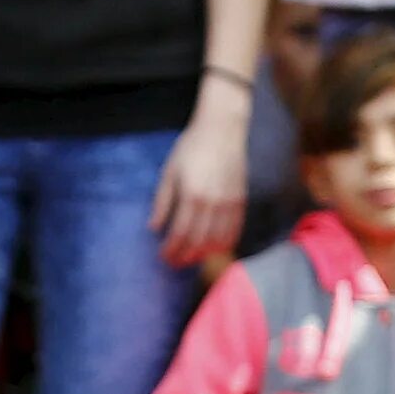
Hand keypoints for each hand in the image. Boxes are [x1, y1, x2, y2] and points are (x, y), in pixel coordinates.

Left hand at [152, 92, 248, 267]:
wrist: (222, 130)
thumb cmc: (191, 147)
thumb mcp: (169, 172)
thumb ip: (162, 202)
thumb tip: (153, 228)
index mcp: (192, 196)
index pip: (180, 234)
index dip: (171, 250)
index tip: (163, 257)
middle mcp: (212, 204)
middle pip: (199, 242)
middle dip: (185, 256)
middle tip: (174, 263)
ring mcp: (229, 204)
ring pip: (218, 241)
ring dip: (204, 254)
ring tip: (192, 258)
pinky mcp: (241, 201)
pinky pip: (234, 231)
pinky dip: (224, 244)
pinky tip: (214, 249)